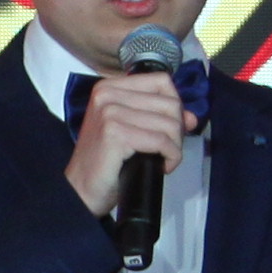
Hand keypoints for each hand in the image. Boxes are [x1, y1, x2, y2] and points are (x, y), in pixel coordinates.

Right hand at [62, 65, 190, 216]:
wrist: (81, 190)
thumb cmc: (105, 162)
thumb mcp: (131, 130)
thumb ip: (159, 117)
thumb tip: (191, 117)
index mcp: (108, 87)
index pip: (161, 81)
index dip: (174, 106)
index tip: (169, 128)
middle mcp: (106, 95)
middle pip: (169, 103)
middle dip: (177, 130)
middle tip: (167, 149)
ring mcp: (109, 113)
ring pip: (169, 123)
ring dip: (175, 146)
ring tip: (162, 159)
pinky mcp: (115, 134)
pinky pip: (161, 141)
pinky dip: (171, 157)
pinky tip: (162, 166)